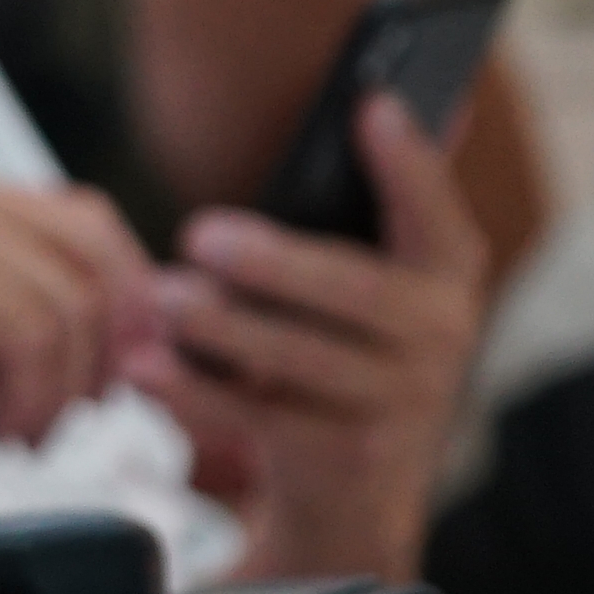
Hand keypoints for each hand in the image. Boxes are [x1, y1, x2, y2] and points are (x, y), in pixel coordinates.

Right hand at [0, 175, 145, 481]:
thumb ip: (38, 310)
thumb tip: (140, 328)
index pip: (88, 222)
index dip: (126, 297)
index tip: (122, 371)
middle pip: (96, 250)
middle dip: (115, 339)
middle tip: (94, 406)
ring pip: (73, 302)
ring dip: (67, 386)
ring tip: (24, 430)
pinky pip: (36, 335)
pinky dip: (36, 399)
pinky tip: (0, 431)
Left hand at [121, 95, 489, 581]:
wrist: (357, 491)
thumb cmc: (344, 349)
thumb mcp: (368, 285)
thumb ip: (371, 207)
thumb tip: (381, 103)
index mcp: (447, 279)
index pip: (438, 214)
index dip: (410, 164)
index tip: (371, 105)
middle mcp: (440, 342)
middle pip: (358, 295)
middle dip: (277, 263)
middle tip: (199, 234)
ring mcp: (397, 408)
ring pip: (302, 359)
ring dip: (224, 328)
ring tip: (162, 299)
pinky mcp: (343, 461)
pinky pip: (259, 420)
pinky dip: (195, 392)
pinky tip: (146, 367)